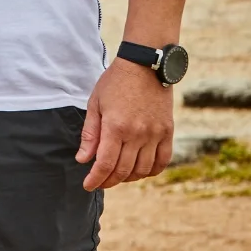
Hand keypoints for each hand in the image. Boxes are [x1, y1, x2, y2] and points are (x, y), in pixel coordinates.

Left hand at [77, 59, 173, 190]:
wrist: (145, 65)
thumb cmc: (115, 82)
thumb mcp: (95, 104)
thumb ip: (90, 134)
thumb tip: (83, 159)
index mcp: (115, 127)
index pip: (105, 164)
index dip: (95, 179)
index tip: (88, 185)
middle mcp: (137, 133)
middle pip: (123, 170)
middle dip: (109, 181)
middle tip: (100, 181)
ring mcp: (155, 134)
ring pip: (143, 169)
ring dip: (129, 177)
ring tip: (118, 174)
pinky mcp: (168, 131)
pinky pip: (162, 161)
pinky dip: (151, 171)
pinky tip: (140, 170)